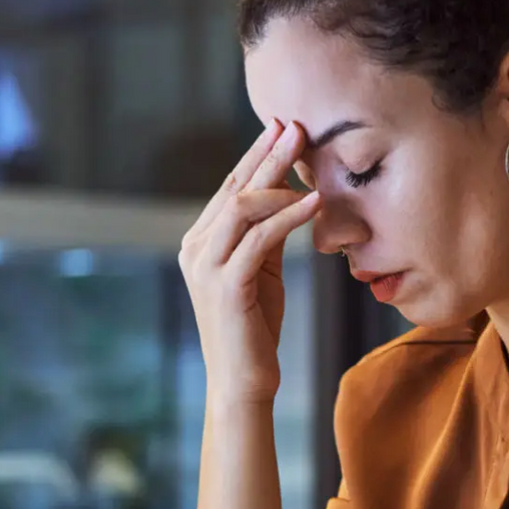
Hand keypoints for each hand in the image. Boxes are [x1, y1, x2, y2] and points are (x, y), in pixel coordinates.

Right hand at [179, 119, 319, 406]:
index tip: (282, 129)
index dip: (256, 156)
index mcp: (199, 243)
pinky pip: (260, 238)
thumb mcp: (261, 272)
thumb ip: (265, 236)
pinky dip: (289, 216)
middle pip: (234, 188)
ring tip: (308, 157)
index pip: (229, 188)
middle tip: (296, 126)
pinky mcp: (225, 284)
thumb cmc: (254, 329)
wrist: (243, 382)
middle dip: (267, 154)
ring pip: (242, 206)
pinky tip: (314, 203)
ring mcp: (205, 266)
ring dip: (278, 179)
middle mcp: (195, 249)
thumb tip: (287, 196)